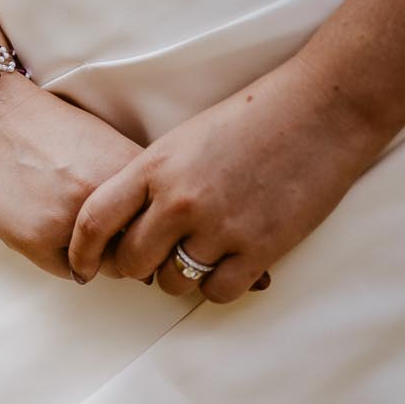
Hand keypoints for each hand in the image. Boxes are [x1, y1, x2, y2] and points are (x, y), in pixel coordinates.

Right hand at [0, 75, 145, 280]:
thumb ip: (130, 185)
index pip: (162, 224)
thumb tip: (150, 229)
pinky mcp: (36, 238)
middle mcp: (104, 196)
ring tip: (72, 225)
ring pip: (105, 266)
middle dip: (127, 248)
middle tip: (105, 233)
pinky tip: (46, 228)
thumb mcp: (105, 145)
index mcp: (128, 170)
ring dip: (96, 256)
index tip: (137, 228)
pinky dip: (64, 258)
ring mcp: (70, 220)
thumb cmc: (47, 129)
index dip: (151, 229)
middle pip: (139, 251)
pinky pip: (69, 270)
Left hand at [67, 56, 382, 300]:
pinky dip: (216, 286)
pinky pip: (216, 293)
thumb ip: (151, 182)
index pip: (94, 221)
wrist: (322, 110)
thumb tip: (123, 225)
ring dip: (178, 276)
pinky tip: (227, 266)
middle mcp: (180, 201)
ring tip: (198, 254)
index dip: (81, 251)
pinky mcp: (259, 248)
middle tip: (152, 260)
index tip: (82, 266)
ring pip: (172, 282)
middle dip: (136, 267)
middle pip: (131, 261)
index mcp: (154, 167)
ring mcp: (220, 227)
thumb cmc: (252, 119)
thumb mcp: (184, 141)